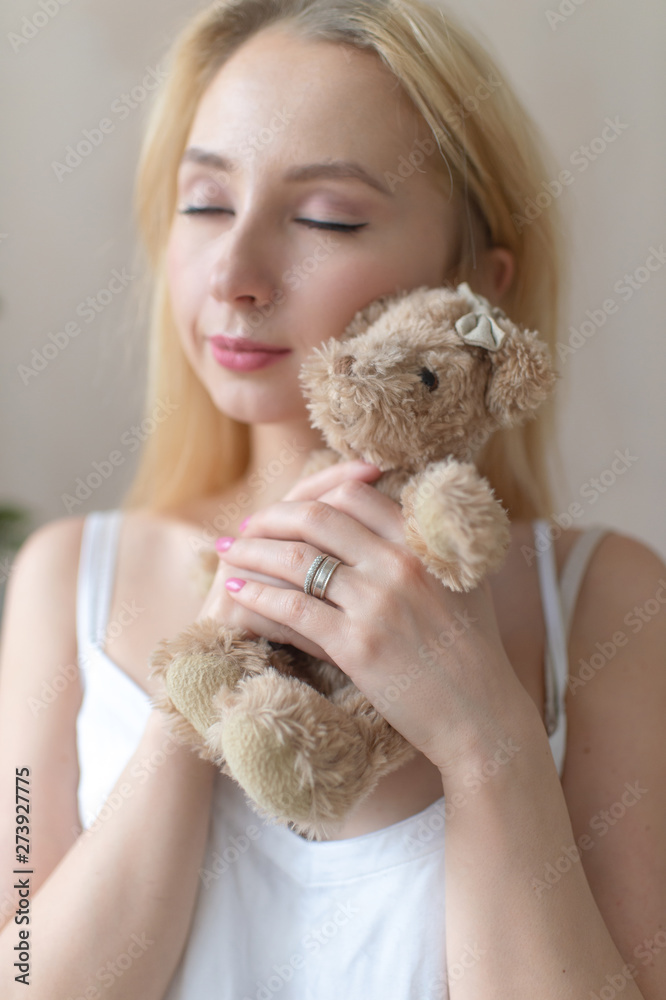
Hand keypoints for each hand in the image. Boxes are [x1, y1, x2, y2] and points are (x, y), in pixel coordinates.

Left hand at [216, 472, 534, 778]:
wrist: (481, 716)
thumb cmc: (473, 651)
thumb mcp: (465, 582)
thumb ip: (430, 544)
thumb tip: (402, 508)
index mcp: (424, 543)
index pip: (355, 495)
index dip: (312, 495)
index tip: (287, 508)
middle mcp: (400, 564)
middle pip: (318, 518)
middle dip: (272, 517)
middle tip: (247, 526)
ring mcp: (377, 604)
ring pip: (297, 560)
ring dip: (253, 552)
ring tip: (227, 553)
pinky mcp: (357, 645)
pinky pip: (293, 609)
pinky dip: (257, 596)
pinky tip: (235, 593)